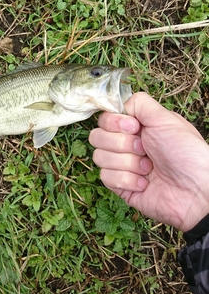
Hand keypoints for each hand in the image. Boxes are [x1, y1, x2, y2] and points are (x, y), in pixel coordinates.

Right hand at [89, 92, 208, 231]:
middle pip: (96, 137)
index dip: (114, 123)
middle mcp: (126, 145)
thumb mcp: (165, 119)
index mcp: (135, 127)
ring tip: (149, 169)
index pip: (104, 119)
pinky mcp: (121, 187)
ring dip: (127, 163)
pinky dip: (127, 179)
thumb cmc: (187, 153)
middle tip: (144, 149)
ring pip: (99, 157)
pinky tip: (144, 183)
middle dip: (121, 143)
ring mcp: (122, 166)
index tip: (134, 127)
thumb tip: (119, 104)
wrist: (196, 190)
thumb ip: (140, 104)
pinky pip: (106, 177)